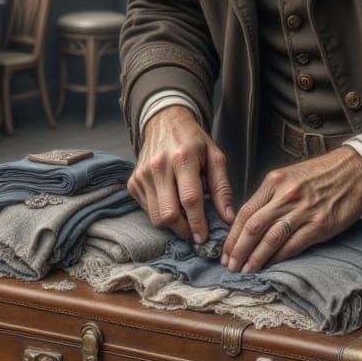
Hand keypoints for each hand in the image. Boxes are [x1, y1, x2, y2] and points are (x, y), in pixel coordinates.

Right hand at [127, 106, 233, 244]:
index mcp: (183, 158)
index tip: (204, 238)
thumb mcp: (215, 157)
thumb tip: (228, 218)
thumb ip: (222, 188)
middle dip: (184, 229)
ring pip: (155, 217)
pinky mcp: (133, 182)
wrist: (164, 122)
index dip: (198, 223)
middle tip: (195, 232)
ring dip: (172, 225)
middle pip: (168, 214)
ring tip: (185, 219)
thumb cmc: (194, 141)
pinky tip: (171, 203)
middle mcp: (158, 166)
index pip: (190, 200)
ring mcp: (142, 175)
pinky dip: (160, 213)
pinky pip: (147, 210)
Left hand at [222, 147, 361, 272]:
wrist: (355, 171)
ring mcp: (303, 210)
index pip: (245, 212)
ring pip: (270, 238)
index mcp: (274, 182)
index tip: (225, 251)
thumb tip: (250, 222)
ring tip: (245, 270)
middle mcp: (286, 195)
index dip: (232, 235)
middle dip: (238, 250)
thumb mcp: (289, 176)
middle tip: (230, 266)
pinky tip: (270, 266)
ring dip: (255, 258)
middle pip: (253, 227)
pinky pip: (293, 245)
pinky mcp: (320, 224)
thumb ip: (270, 196)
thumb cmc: (321, 175)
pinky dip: (279, 258)